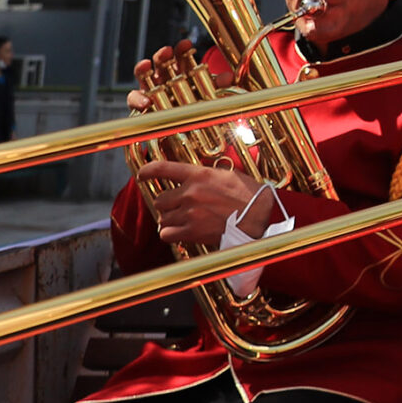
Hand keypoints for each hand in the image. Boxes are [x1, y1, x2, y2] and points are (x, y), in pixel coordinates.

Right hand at [126, 44, 227, 114]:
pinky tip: (144, 101)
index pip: (181, 57)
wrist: (186, 133)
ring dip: (144, 69)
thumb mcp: (210, 97)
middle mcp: (166, 78)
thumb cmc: (197, 109)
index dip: (182, 50)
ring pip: (144, 76)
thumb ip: (218, 87)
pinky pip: (135, 100)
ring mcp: (151, 89)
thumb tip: (228, 77)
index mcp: (182, 72)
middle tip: (167, 52)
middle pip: (161, 63)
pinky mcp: (141, 105)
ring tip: (145, 66)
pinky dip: (138, 99)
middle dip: (163, 56)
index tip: (186, 44)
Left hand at [133, 159, 266, 245]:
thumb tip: (194, 179)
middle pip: (160, 199)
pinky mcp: (192, 232)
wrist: (260, 217)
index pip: (163, 168)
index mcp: (199, 174)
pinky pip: (166, 234)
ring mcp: (189, 213)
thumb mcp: (228, 176)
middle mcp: (190, 193)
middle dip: (167, 203)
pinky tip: (179, 231)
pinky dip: (170, 234)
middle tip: (176, 206)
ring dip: (170, 219)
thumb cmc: (249, 195)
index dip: (148, 171)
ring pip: (163, 218)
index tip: (142, 175)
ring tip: (182, 220)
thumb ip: (206, 176)